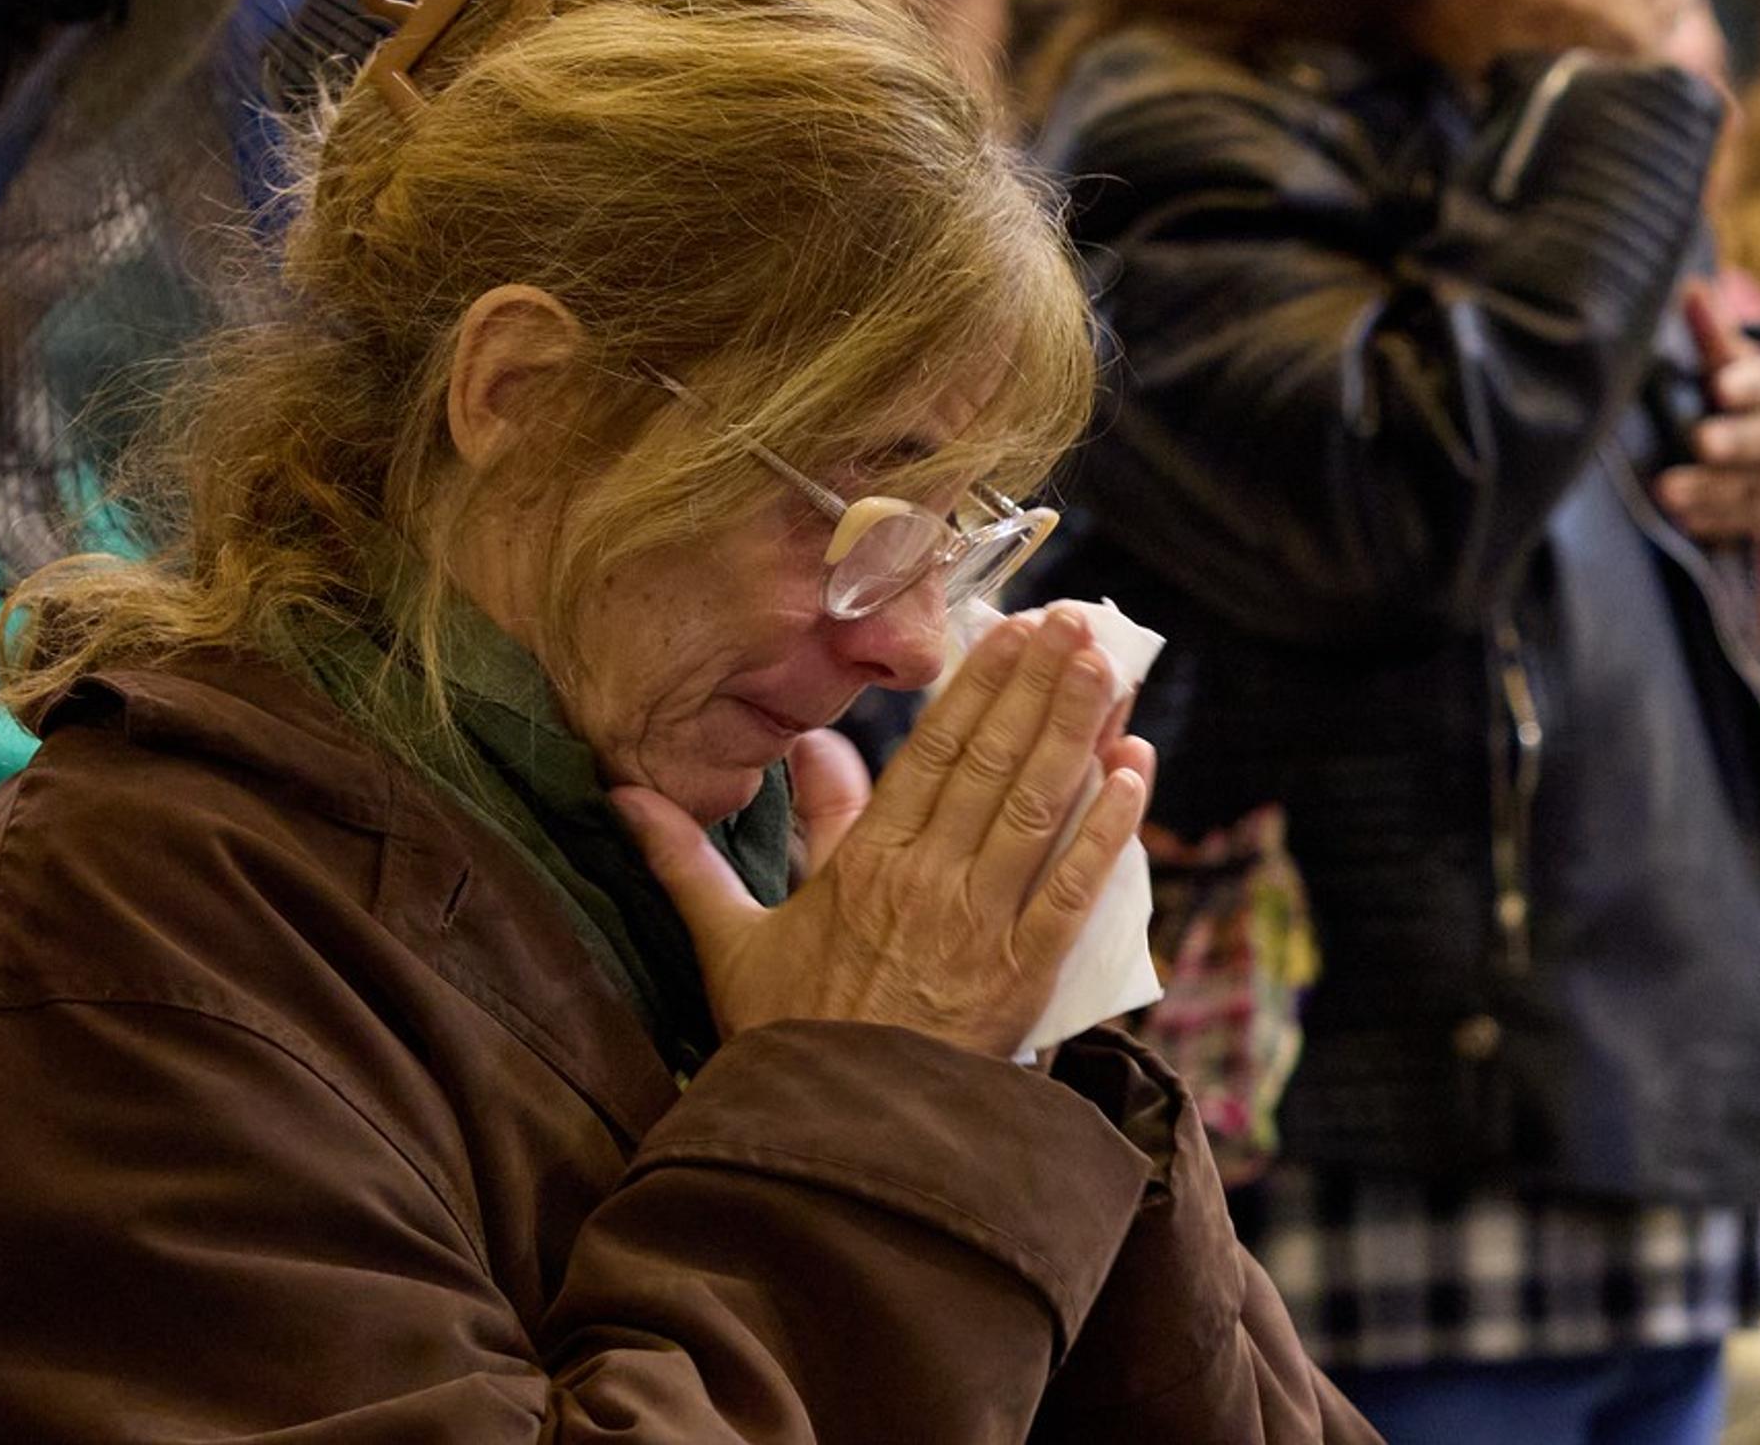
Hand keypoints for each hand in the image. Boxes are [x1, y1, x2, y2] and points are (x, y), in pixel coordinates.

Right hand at [610, 610, 1154, 1058]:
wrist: (833, 1138)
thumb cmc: (784, 1039)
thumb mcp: (727, 942)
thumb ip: (687, 860)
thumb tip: (624, 795)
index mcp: (865, 862)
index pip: (933, 752)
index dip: (977, 687)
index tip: (1009, 631)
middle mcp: (928, 878)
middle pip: (992, 761)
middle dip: (1037, 685)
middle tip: (1074, 621)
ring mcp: (981, 923)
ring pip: (1038, 806)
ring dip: (1077, 730)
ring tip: (1107, 665)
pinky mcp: (1024, 972)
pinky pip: (1075, 887)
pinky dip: (1109, 826)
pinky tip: (1135, 769)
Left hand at [1655, 283, 1759, 547]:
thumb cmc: (1743, 391)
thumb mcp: (1733, 359)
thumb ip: (1713, 331)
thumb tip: (1691, 286)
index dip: (1747, 385)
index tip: (1722, 385)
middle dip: (1734, 441)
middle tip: (1702, 441)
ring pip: (1750, 488)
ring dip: (1710, 492)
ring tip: (1667, 492)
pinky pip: (1742, 524)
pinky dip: (1713, 523)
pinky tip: (1683, 523)